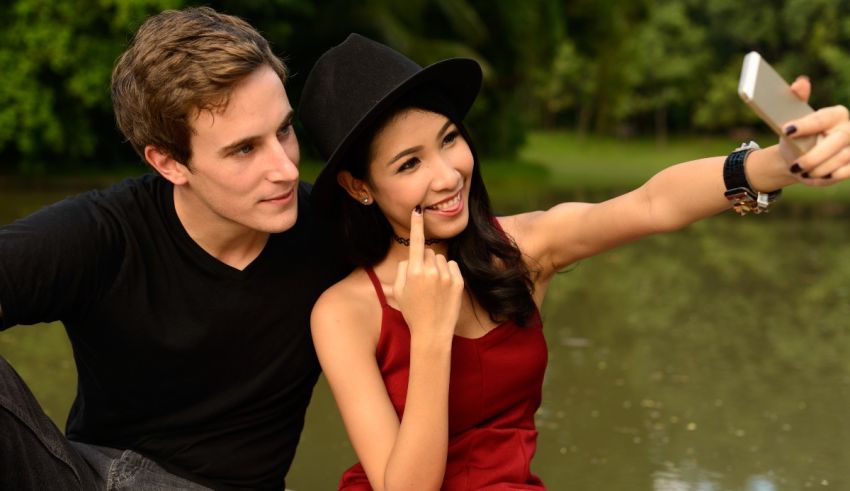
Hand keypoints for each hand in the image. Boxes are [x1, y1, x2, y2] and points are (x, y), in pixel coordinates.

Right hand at [392, 207, 463, 341]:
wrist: (432, 333)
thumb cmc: (412, 312)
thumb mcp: (398, 291)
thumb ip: (403, 270)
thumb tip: (412, 257)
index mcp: (413, 271)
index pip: (415, 241)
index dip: (416, 224)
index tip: (418, 209)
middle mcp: (431, 270)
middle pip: (428, 252)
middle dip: (425, 261)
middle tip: (423, 282)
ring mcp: (446, 276)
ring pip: (441, 260)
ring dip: (437, 268)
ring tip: (434, 289)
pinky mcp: (459, 282)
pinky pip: (452, 267)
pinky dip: (448, 274)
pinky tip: (444, 290)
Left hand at [781, 76, 849, 185]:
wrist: (796, 159)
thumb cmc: (795, 138)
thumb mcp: (790, 121)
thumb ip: (796, 101)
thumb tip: (801, 82)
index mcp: (835, 114)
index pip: (822, 118)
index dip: (805, 125)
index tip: (788, 130)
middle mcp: (848, 129)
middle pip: (837, 141)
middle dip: (814, 156)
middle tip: (796, 166)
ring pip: (841, 159)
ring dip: (818, 169)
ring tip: (801, 172)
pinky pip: (845, 172)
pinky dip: (828, 177)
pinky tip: (814, 176)